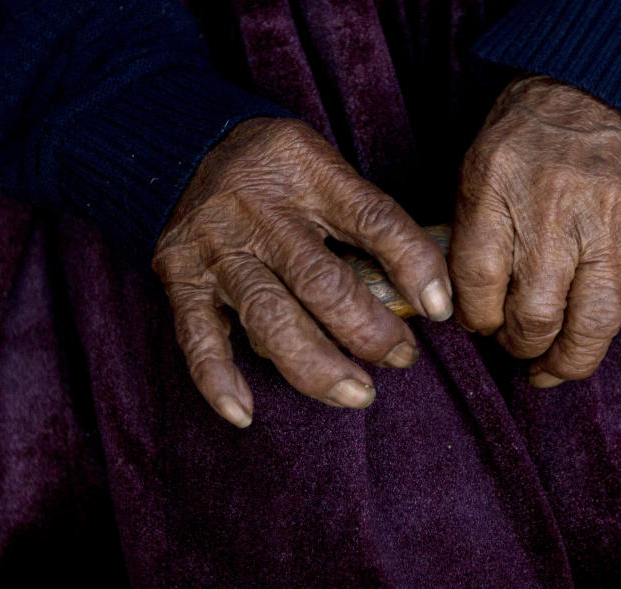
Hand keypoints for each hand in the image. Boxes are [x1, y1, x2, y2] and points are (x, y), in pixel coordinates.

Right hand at [153, 118, 451, 425]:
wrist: (183, 143)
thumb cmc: (275, 166)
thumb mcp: (326, 166)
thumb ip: (367, 218)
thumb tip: (426, 286)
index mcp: (309, 175)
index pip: (373, 220)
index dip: (414, 265)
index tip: (440, 308)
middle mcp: (262, 212)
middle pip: (322, 282)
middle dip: (369, 331)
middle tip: (401, 358)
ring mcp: (218, 248)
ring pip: (269, 317)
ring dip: (317, 367)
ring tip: (357, 394)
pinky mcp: (181, 278)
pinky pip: (198, 336)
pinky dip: (218, 379)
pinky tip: (245, 413)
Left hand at [450, 75, 620, 386]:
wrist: (590, 86)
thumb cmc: (524, 137)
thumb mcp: (474, 172)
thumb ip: (468, 237)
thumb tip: (465, 309)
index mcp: (499, 194)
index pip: (478, 289)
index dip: (476, 321)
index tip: (481, 324)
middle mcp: (555, 212)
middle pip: (537, 316)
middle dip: (521, 347)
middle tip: (519, 346)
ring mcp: (613, 222)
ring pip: (597, 321)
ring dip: (574, 360)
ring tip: (557, 366)